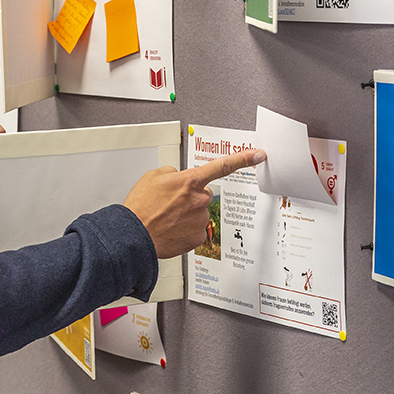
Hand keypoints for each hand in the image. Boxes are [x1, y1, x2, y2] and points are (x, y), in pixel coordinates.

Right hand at [122, 150, 266, 258]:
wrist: (134, 235)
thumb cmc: (140, 207)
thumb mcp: (152, 177)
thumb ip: (171, 172)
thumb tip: (177, 176)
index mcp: (190, 181)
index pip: (223, 166)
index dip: (243, 159)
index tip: (259, 156)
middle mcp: (199, 200)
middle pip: (202, 194)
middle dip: (190, 197)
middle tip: (170, 204)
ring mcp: (200, 219)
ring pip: (197, 213)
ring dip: (185, 214)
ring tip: (165, 218)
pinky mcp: (197, 237)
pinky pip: (195, 229)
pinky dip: (184, 230)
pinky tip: (170, 229)